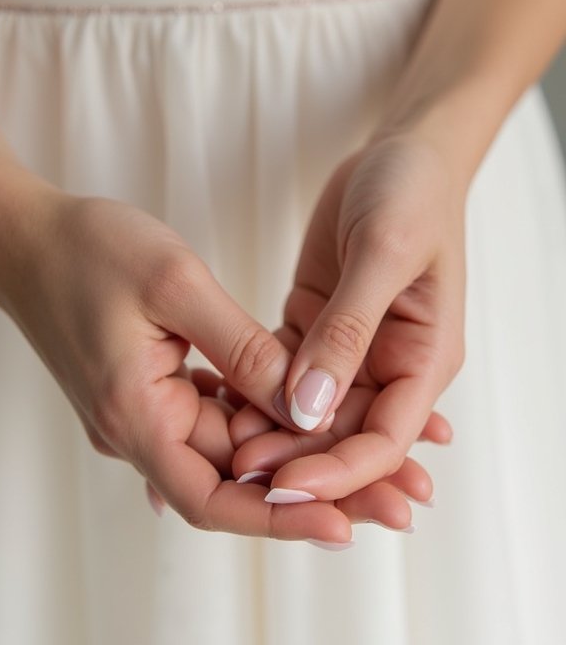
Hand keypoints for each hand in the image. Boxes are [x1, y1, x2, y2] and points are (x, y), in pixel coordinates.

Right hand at [0, 186, 346, 538]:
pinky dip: (265, 419)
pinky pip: (217, 418)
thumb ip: (243, 349)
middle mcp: (139, 430)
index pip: (214, 499)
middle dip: (316, 490)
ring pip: (233, 452)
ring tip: (375, 461)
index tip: (344, 525)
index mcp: (136, 416)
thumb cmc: (90, 250)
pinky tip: (314, 414)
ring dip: (298, 455)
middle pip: (235, 483)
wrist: (25, 238)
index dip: (281, 519)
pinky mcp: (154, 391)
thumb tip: (303, 407)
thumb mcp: (176, 285)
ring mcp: (146, 413)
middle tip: (396, 497)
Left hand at [230, 134, 465, 502]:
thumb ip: (347, 331)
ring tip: (224, 449)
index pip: (385, 441)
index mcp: (424, 359)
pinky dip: (255, 396)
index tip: (286, 490)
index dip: (337, 474)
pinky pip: (283, 378)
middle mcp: (389, 367)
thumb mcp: (383, 252)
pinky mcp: (315, 332)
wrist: (400, 155)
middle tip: (239, 476)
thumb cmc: (411, 193)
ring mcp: (351, 354)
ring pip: (309, 416)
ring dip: (270, 436)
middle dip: (296, 464)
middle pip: (343, 440)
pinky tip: (220, 407)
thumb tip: (310, 411)